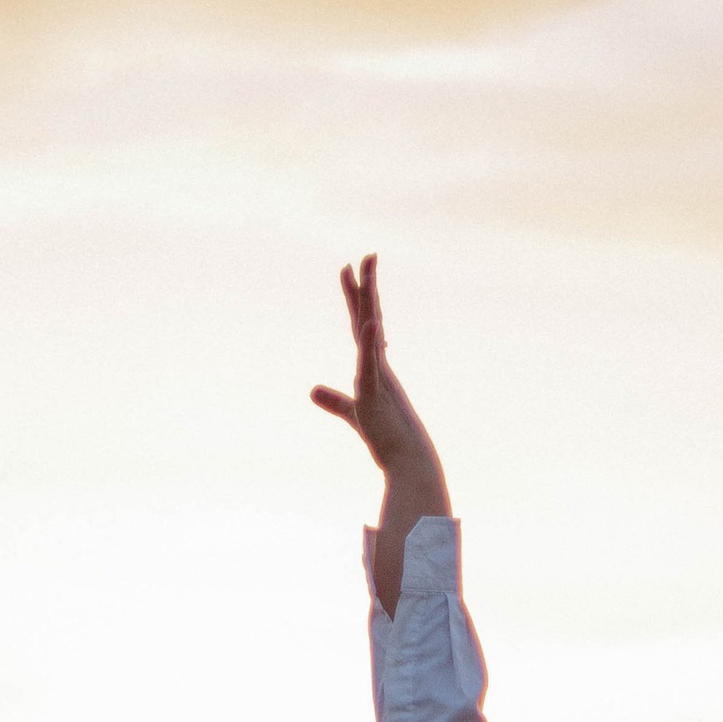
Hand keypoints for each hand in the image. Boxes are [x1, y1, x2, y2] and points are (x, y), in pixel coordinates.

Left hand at [310, 254, 449, 514]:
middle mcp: (379, 367)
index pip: (362, 328)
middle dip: (365, 287)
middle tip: (366, 255)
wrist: (410, 465)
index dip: (356, 300)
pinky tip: (370, 322)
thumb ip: (335, 401)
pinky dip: (370, 343)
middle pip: (369, 319)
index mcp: (374, 370)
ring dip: (369, 299)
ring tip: (366, 269)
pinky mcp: (377, 393)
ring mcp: (379, 377)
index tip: (349, 272)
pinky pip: (371, 364)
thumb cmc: (388, 442)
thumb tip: (312, 390)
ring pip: (371, 331)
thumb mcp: (354, 414)